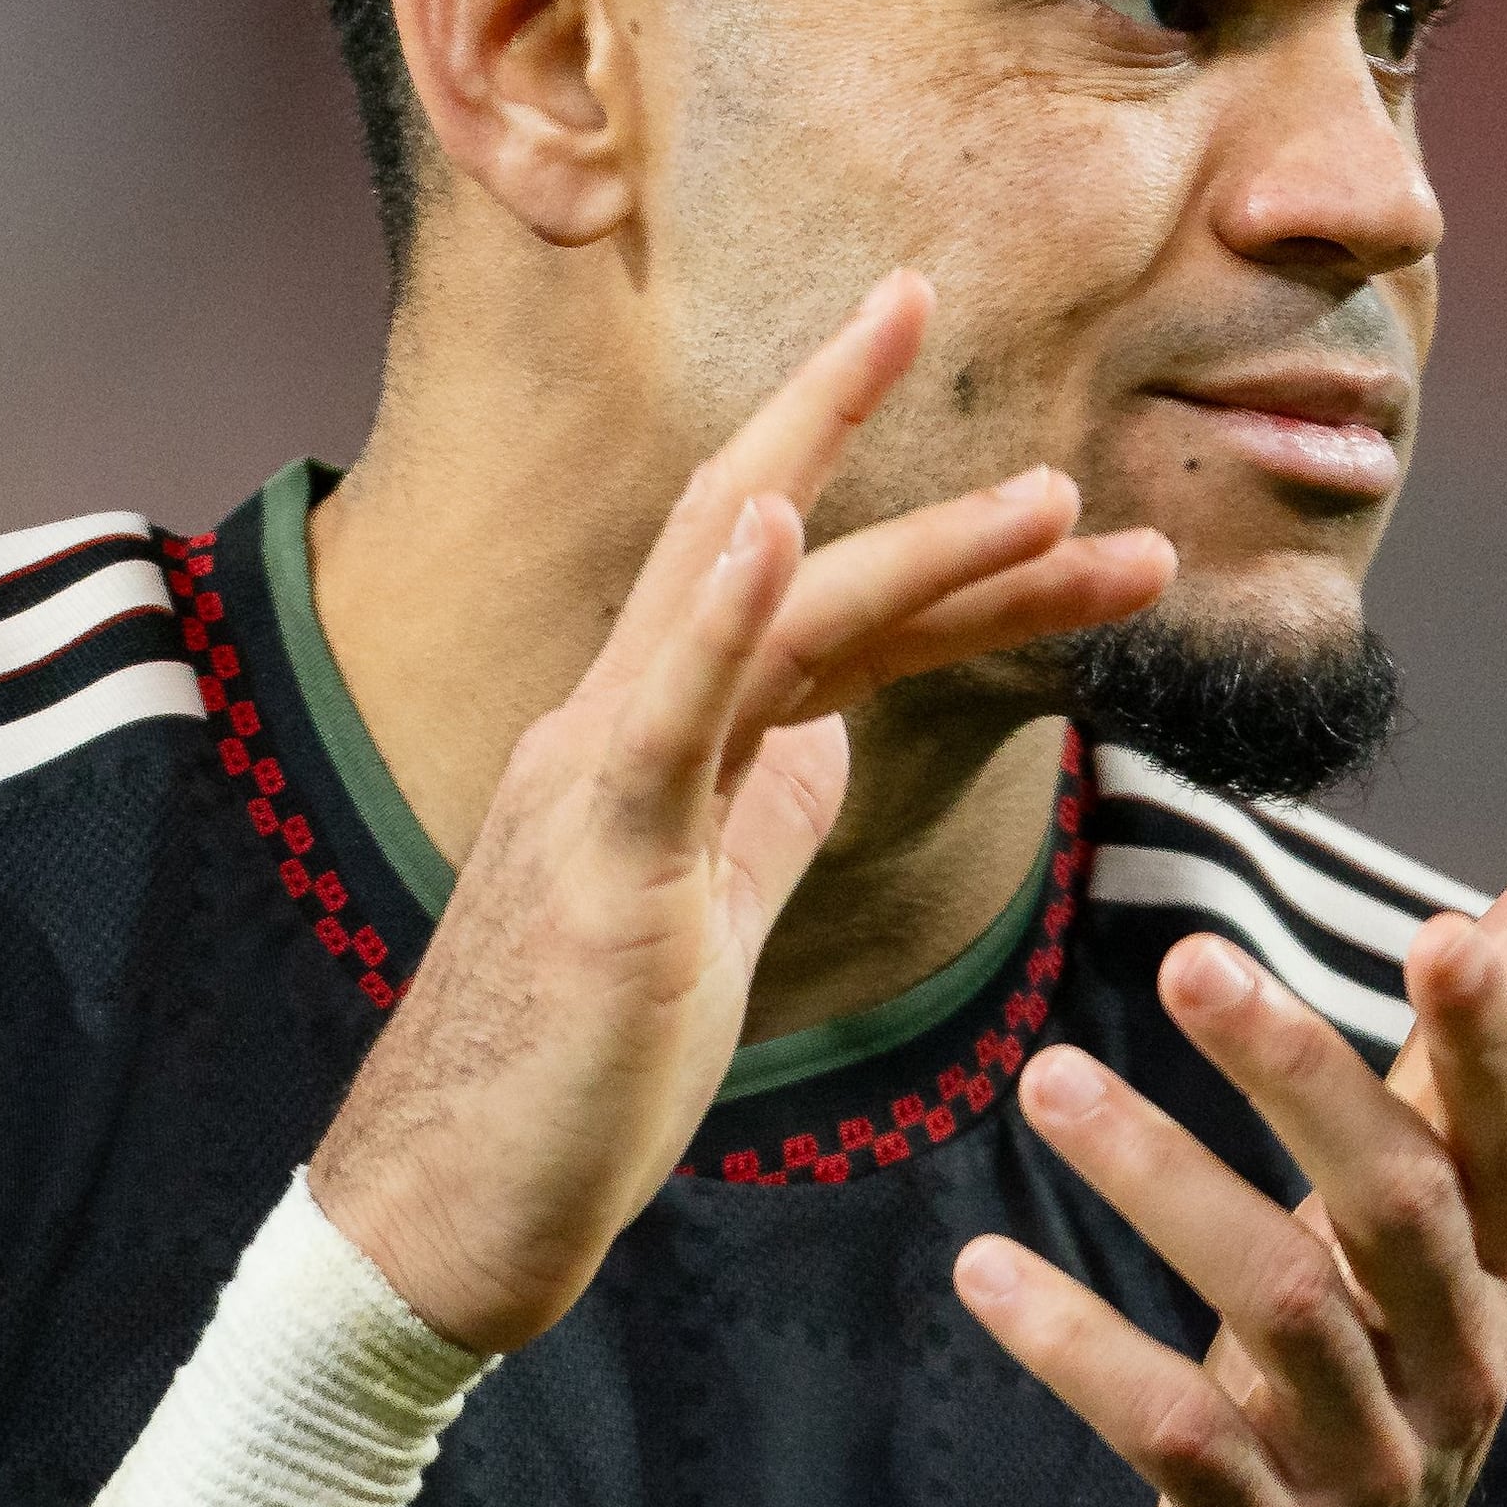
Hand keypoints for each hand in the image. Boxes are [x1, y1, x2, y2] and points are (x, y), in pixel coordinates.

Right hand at [314, 272, 1174, 1348]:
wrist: (456, 1211)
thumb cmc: (578, 1072)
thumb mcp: (708, 910)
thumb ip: (764, 806)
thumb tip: (835, 734)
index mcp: (660, 740)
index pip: (803, 590)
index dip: (913, 514)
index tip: (1034, 465)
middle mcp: (618, 725)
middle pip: (759, 537)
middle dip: (856, 417)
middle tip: (934, 294)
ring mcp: (599, 781)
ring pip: (758, 611)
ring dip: (911, 542)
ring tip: (1050, 494)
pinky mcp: (596, 858)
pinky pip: (663, 708)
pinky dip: (725, 602)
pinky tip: (783, 519)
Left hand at [957, 854, 1506, 1506]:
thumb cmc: (1360, 1414)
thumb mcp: (1430, 1254)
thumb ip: (1476, 1068)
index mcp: (1488, 1287)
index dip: (1493, 1042)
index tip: (1443, 928)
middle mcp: (1450, 1373)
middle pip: (1395, 1205)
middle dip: (1301, 1076)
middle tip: (1189, 957)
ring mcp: (1364, 1474)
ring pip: (1280, 1309)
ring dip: (1160, 1180)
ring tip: (1045, 1078)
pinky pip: (1177, 1440)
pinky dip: (1081, 1350)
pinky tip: (984, 1272)